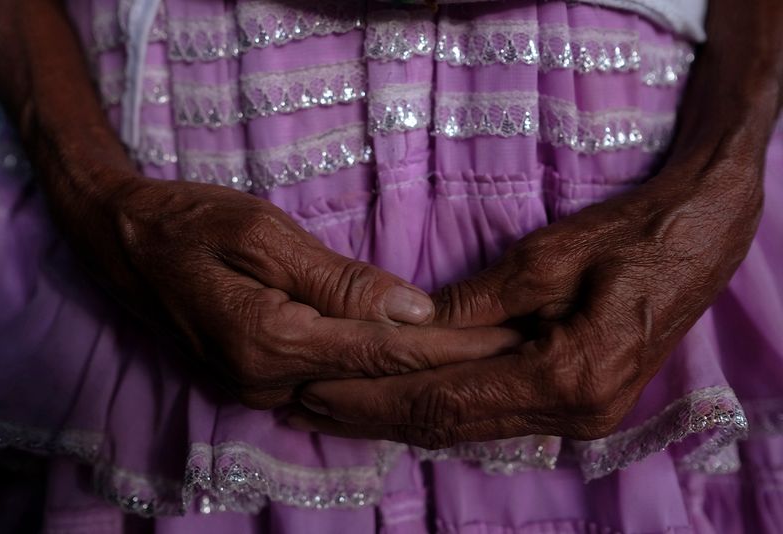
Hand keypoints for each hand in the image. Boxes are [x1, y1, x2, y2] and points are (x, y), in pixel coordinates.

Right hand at [72, 173, 518, 408]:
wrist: (122, 239)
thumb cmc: (189, 220)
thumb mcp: (261, 231)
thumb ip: (336, 280)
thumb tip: (411, 313)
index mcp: (272, 340)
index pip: (385, 351)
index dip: (453, 346)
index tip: (509, 335)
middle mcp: (268, 380)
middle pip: (381, 381)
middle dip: (454, 369)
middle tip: (519, 353)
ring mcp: (259, 390)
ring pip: (361, 394)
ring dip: (424, 382)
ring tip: (487, 370)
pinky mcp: (256, 383)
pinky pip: (334, 391)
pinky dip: (382, 386)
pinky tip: (418, 382)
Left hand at [291, 149, 763, 446]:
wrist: (702, 236)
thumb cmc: (632, 236)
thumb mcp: (548, 258)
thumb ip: (477, 303)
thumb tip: (411, 326)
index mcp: (567, 378)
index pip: (444, 400)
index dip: (374, 397)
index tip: (315, 388)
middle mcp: (572, 415)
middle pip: (448, 424)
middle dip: (372, 416)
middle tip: (303, 404)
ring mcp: (579, 417)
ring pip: (466, 426)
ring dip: (397, 418)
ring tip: (333, 408)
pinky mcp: (577, 405)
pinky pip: (491, 416)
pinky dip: (438, 409)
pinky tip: (398, 404)